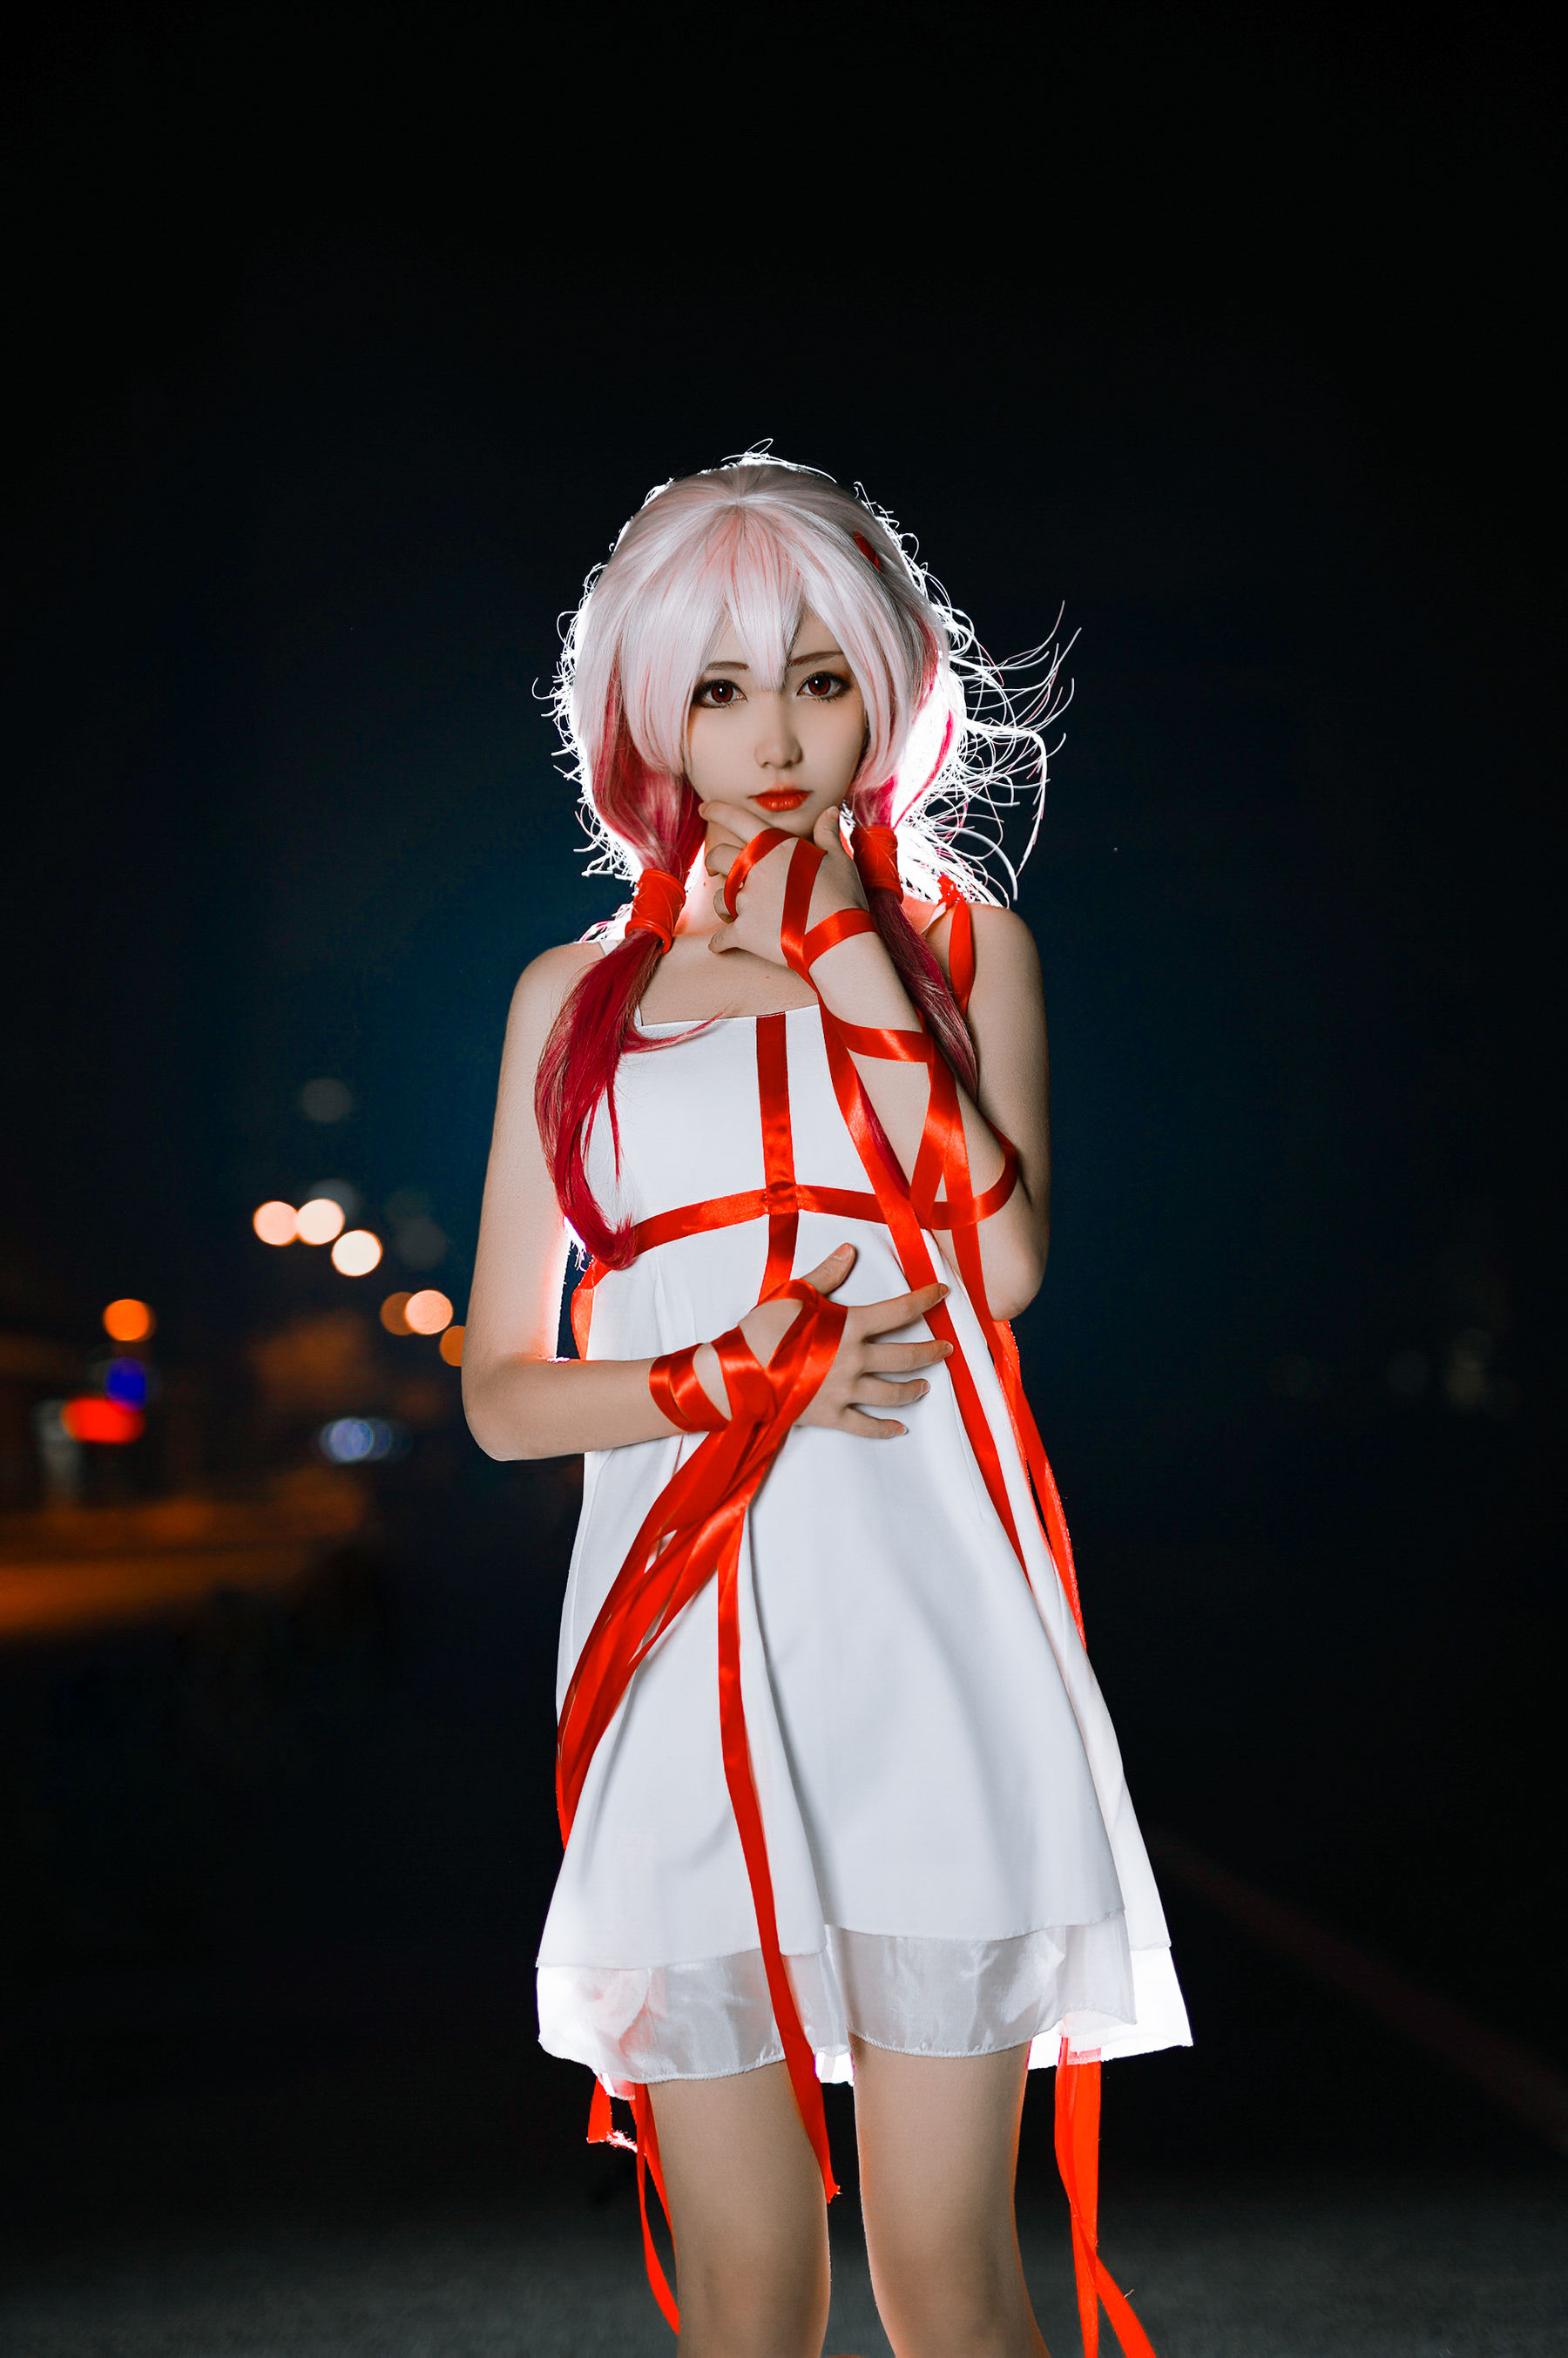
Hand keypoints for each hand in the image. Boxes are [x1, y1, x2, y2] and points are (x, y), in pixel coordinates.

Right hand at [694, 1243, 950, 1437]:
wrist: (736, 1374)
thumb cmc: (763, 1330)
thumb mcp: (794, 1293)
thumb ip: (827, 1274)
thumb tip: (850, 1251)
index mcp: (849, 1327)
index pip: (899, 1311)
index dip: (925, 1300)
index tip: (943, 1294)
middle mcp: (854, 1360)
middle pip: (905, 1356)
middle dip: (931, 1351)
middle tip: (948, 1349)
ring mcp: (844, 1391)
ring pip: (891, 1393)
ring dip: (913, 1388)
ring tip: (925, 1385)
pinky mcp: (830, 1415)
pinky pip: (865, 1426)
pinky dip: (885, 1428)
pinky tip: (900, 1428)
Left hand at [701, 803, 865, 968]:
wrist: (837, 938)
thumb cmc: (841, 896)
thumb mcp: (838, 858)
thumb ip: (827, 833)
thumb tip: (829, 812)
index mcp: (772, 846)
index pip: (737, 819)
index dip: (717, 810)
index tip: (705, 809)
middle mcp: (753, 869)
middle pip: (717, 857)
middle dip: (713, 861)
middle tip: (714, 868)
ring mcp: (745, 901)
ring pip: (718, 898)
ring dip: (722, 904)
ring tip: (730, 911)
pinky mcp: (744, 932)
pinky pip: (722, 937)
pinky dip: (720, 942)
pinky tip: (720, 946)